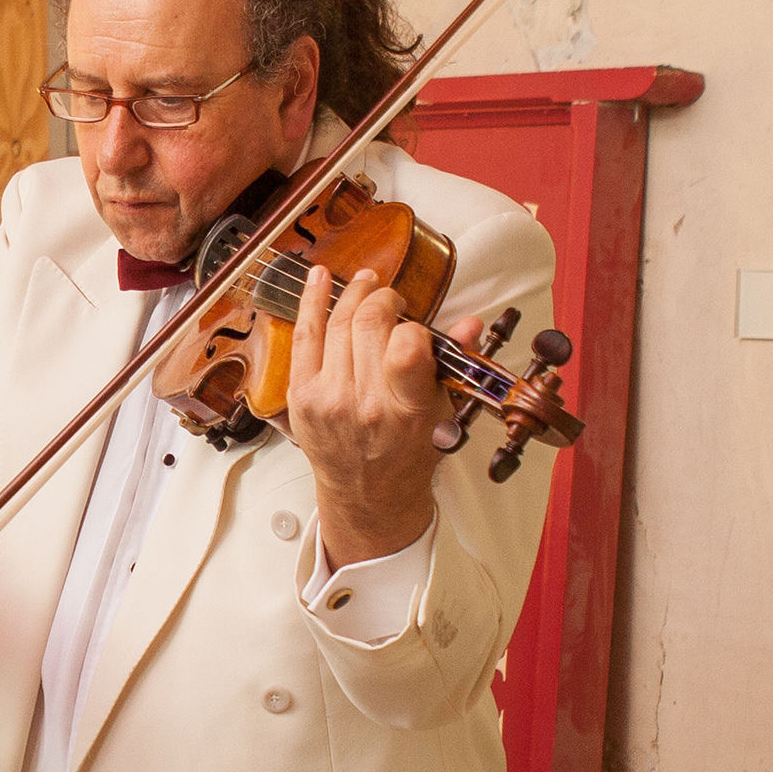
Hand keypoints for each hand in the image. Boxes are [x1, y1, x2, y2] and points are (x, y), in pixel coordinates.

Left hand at [282, 266, 473, 564]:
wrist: (366, 494)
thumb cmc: (406, 454)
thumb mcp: (441, 413)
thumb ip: (453, 364)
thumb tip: (470, 323)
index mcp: (405, 410)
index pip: (407, 346)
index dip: (413, 325)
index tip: (415, 328)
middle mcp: (364, 404)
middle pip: (370, 324)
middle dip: (384, 299)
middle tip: (392, 300)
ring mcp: (327, 399)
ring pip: (338, 322)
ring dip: (354, 294)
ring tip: (366, 284)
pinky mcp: (301, 395)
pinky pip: (304, 335)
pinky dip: (311, 301)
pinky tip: (319, 278)